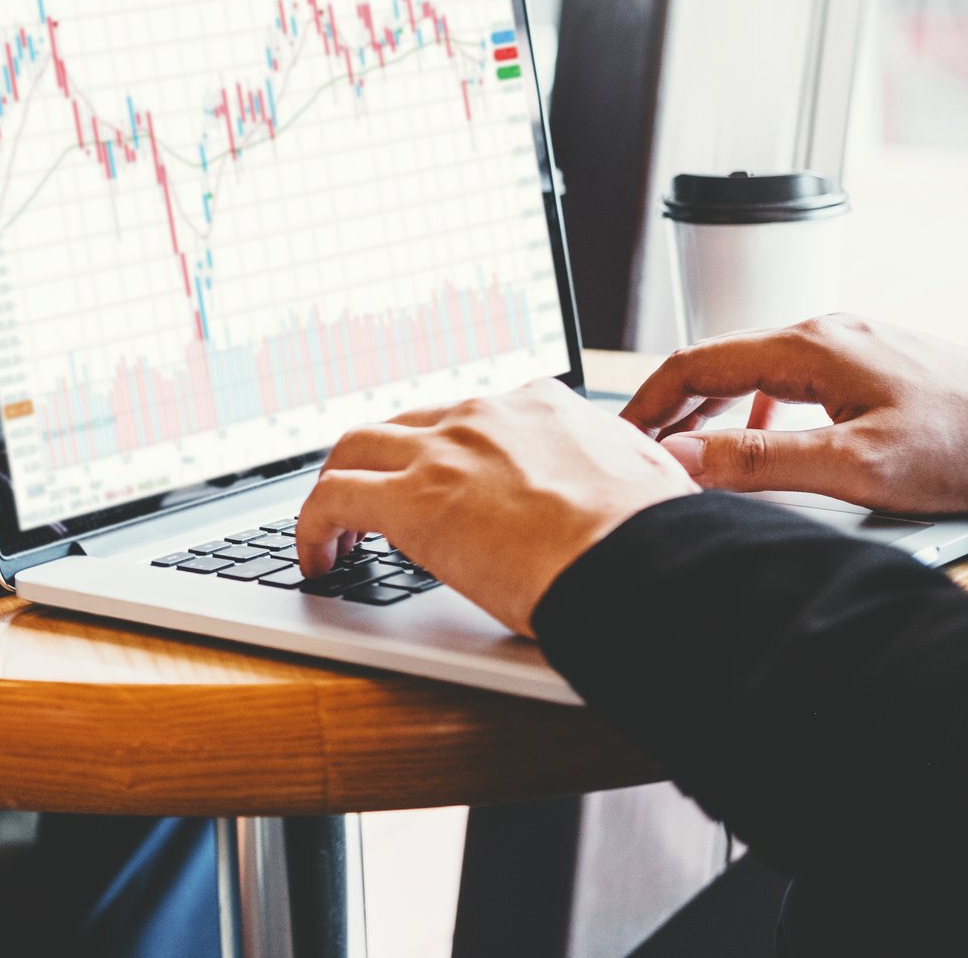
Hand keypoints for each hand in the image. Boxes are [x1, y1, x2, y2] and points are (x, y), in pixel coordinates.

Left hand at [296, 380, 692, 635]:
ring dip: (337, 486)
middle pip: (402, 422)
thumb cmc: (655, 538)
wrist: (642, 561)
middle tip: (369, 496)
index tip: (439, 474)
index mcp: (540, 407)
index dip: (444, 447)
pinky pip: (331, 500)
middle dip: (379, 458)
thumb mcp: (647, 478)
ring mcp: (442, 452)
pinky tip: (319, 559)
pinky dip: (313, 526)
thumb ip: (620, 469)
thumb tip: (635, 481)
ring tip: (332, 529)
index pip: (471, 414)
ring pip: (355, 448)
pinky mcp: (408, 501)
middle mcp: (484, 416)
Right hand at [622, 314, 967, 513]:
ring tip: (698, 457)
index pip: (693, 362)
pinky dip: (761, 412)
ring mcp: (854, 346)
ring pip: (757, 373)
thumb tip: (685, 458)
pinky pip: (794, 382)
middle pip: (719, 363)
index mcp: (808, 346)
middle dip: (674, 410)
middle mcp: (826, 333)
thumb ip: (761, 462)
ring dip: (718, 413)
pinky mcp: (878, 366)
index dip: (646, 403)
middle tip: (647, 454)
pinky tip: (773, 445)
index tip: (621, 439)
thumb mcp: (856, 466)